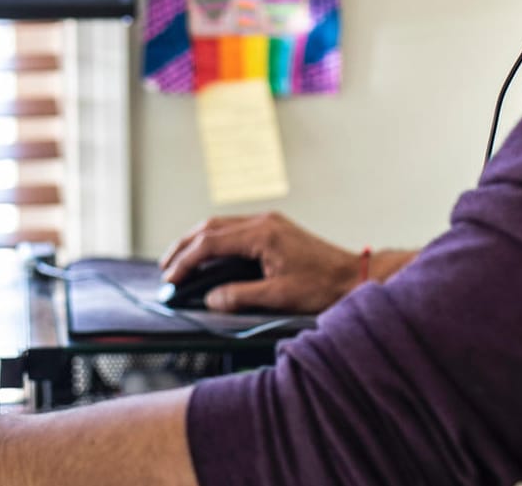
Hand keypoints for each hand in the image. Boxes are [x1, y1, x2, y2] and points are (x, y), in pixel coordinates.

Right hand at [158, 211, 363, 313]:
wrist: (355, 277)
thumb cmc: (324, 286)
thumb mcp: (279, 296)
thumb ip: (240, 296)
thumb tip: (210, 299)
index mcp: (261, 234)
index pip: (210, 243)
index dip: (186, 261)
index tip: (171, 279)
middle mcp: (262, 222)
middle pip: (210, 227)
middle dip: (183, 246)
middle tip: (166, 268)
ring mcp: (268, 223)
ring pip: (220, 225)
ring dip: (197, 241)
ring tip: (179, 261)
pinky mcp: (274, 229)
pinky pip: (234, 229)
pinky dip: (214, 241)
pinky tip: (208, 256)